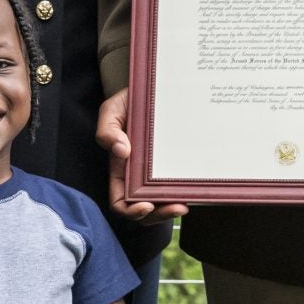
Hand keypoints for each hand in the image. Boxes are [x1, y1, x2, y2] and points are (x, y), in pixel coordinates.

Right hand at [99, 87, 185, 220]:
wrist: (156, 88)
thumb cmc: (129, 101)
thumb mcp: (112, 110)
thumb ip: (107, 130)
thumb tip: (121, 151)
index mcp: (121, 169)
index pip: (121, 201)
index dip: (130, 211)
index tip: (145, 206)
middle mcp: (140, 176)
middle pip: (147, 210)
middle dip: (160, 215)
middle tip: (177, 207)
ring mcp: (160, 173)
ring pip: (166, 202)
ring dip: (174, 208)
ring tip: (186, 202)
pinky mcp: (178, 165)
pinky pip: (182, 185)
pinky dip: (188, 192)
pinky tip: (196, 187)